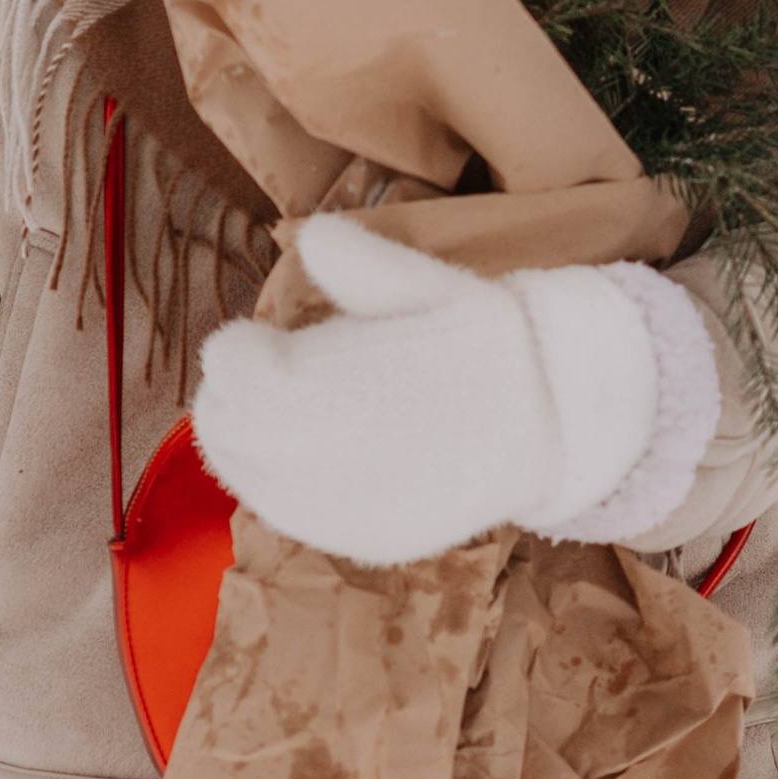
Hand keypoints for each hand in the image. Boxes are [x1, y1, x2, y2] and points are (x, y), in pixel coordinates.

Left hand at [191, 214, 663, 564]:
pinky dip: (282, 484)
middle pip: (225, 426)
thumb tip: (309, 236)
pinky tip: (314, 456)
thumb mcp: (425, 282)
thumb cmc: (484, 341)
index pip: (232, 370)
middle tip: (265, 371)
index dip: (239, 348)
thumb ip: (356, 261)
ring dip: (248, 441)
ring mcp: (342, 511)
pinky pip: (288, 515)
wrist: (552, 420)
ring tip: (288, 412)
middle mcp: (326, 460)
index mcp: (332, 386)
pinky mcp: (361, 542)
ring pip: (247, 477)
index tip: (261, 337)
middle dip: (233, 395)